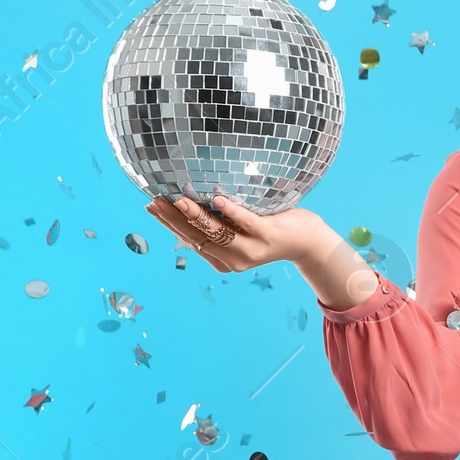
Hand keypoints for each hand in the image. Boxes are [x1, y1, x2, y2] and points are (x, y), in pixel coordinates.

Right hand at [146, 193, 379, 307]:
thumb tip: (190, 200)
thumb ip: (219, 223)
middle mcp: (235, 259)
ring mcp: (251, 249)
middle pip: (198, 239)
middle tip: (156, 201)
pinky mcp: (267, 235)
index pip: (189, 241)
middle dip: (174, 220)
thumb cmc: (270, 228)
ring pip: (217, 233)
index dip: (169, 224)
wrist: (309, 241)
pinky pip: (245, 223)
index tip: (151, 206)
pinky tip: (218, 200)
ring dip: (196, 216)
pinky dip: (231, 212)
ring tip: (179, 200)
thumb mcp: (240, 230)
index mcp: (224, 260)